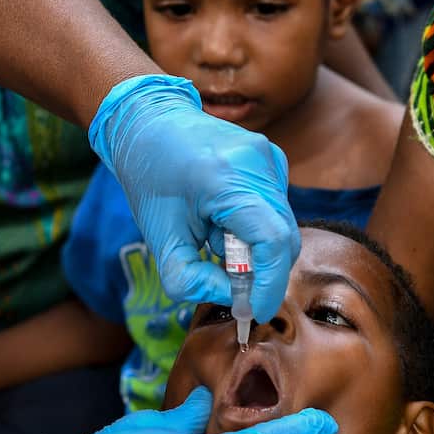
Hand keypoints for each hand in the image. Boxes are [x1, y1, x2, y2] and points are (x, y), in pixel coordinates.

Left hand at [88, 75, 299, 320]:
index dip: (270, 285)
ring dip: (254, 247)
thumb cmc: (150, 179)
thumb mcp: (159, 238)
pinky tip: (222, 218)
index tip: (255, 312)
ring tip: (212, 237)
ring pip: (281, 225)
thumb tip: (232, 298)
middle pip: (283, 237)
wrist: (149, 121)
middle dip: (261, 271)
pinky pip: (276, 208)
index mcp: (228, 179)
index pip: (273, 242)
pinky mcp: (273, 158)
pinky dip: (255, 227)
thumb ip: (190, 280)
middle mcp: (258, 163)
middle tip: (229, 285)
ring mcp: (270, 156)